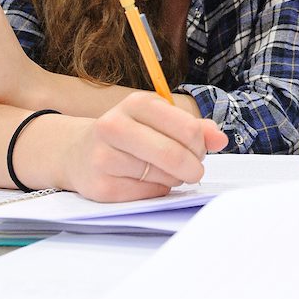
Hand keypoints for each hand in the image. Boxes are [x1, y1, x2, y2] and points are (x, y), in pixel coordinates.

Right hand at [61, 92, 228, 201]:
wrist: (77, 153)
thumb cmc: (129, 134)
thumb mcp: (159, 120)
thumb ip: (194, 128)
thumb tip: (221, 139)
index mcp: (137, 103)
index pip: (187, 128)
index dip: (200, 144)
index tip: (198, 149)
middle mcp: (115, 126)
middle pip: (173, 154)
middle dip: (193, 167)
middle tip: (194, 170)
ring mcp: (104, 157)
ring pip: (163, 177)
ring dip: (173, 179)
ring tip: (163, 171)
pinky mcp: (100, 187)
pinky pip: (147, 194)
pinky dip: (156, 191)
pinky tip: (145, 181)